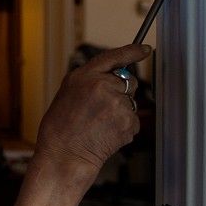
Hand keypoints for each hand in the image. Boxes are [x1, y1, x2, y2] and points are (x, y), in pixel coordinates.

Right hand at [34, 43, 151, 177]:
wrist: (63, 156)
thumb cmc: (60, 129)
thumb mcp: (67, 94)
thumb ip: (90, 81)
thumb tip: (114, 79)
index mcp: (83, 76)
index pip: (113, 57)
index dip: (132, 51)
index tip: (145, 49)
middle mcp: (101, 86)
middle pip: (129, 82)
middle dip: (122, 94)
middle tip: (102, 110)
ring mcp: (116, 103)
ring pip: (131, 104)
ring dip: (121, 115)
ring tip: (99, 126)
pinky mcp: (127, 121)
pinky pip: (133, 122)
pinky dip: (124, 129)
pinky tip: (105, 135)